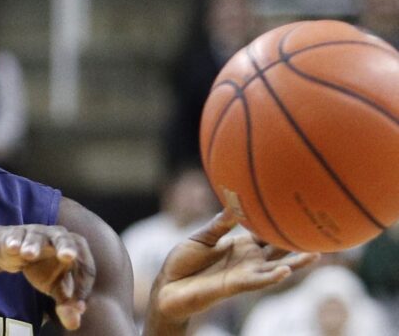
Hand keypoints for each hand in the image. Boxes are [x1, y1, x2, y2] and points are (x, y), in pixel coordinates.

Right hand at [0, 225, 95, 329]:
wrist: (13, 251)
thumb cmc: (43, 268)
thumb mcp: (56, 287)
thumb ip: (67, 304)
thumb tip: (74, 323)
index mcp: (75, 248)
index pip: (84, 265)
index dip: (82, 285)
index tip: (75, 304)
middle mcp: (57, 237)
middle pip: (64, 239)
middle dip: (66, 247)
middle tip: (68, 257)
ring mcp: (36, 233)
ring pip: (37, 237)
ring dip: (33, 246)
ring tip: (29, 254)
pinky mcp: (16, 235)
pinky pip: (16, 237)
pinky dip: (14, 243)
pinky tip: (14, 249)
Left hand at [153, 211, 319, 322]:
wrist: (167, 285)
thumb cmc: (183, 261)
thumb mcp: (202, 237)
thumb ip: (219, 224)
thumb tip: (234, 203)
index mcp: (241, 245)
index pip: (267, 233)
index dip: (282, 223)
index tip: (300, 209)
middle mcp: (248, 260)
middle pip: (279, 251)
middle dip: (299, 243)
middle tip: (323, 233)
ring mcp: (244, 274)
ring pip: (275, 269)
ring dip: (296, 264)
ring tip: (317, 255)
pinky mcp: (234, 286)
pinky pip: (256, 282)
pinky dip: (270, 277)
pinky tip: (284, 272)